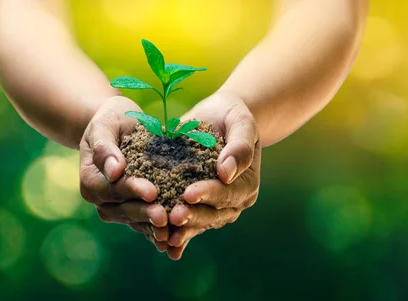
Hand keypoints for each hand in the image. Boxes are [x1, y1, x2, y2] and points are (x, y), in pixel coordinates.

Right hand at [79, 96, 169, 249]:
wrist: (120, 126)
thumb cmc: (111, 120)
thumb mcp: (105, 125)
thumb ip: (105, 147)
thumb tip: (113, 171)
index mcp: (92, 180)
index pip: (113, 188)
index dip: (132, 191)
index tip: (152, 191)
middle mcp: (102, 200)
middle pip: (125, 210)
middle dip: (145, 213)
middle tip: (165, 216)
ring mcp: (118, 208)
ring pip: (137, 221)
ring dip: (154, 228)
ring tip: (173, 231)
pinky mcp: (135, 210)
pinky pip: (147, 223)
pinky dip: (160, 230)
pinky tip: (177, 238)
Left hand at [165, 91, 260, 259]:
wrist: (218, 117)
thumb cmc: (232, 116)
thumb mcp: (241, 123)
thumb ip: (239, 146)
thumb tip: (226, 173)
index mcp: (246, 184)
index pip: (228, 193)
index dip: (209, 194)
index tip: (189, 194)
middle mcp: (233, 201)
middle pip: (214, 214)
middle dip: (193, 216)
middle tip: (173, 217)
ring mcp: (215, 207)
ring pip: (199, 223)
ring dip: (183, 230)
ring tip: (164, 236)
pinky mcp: (197, 206)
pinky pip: (187, 223)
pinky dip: (175, 233)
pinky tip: (160, 243)